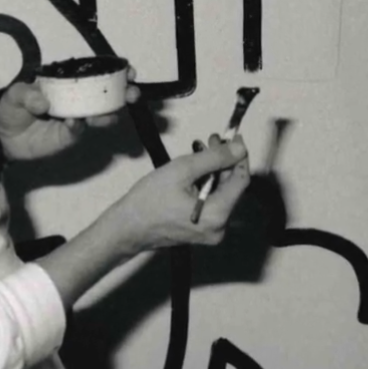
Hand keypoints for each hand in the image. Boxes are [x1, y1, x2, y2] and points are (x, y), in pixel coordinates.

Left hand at [0, 66, 140, 159]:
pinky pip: (78, 131)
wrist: (2, 135)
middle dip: (125, 94)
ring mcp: (76, 118)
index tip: (128, 71)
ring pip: (100, 115)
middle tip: (132, 94)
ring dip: (108, 114)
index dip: (116, 72)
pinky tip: (73, 123)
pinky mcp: (68, 137)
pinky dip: (78, 126)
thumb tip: (43, 101)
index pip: (97, 74)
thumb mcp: (14, 94)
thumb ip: (26, 94)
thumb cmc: (12, 107)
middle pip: (108, 95)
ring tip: (106, 115)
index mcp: (70, 82)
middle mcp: (78, 99)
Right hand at [107, 134, 250, 254]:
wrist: (126, 228)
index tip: (234, 137)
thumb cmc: (149, 200)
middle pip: (231, 187)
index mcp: (217, 215)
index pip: (241, 180)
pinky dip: (206, 184)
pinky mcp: (200, 230)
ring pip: (221, 193)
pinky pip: (211, 202)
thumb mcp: (182, 170)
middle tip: (211, 140)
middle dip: (223, 161)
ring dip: (213, 171)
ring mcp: (210, 231)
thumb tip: (239, 147)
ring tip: (199, 152)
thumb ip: (215, 158)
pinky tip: (195, 171)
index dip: (240, 156)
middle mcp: (219, 227)